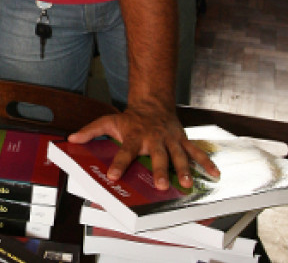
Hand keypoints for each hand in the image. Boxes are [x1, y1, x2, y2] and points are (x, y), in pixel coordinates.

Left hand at [67, 97, 219, 189]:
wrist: (154, 103)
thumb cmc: (131, 118)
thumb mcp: (109, 121)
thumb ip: (91, 131)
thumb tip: (72, 139)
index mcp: (135, 136)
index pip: (125, 151)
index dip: (119, 163)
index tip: (113, 175)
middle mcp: (154, 139)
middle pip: (158, 155)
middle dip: (160, 170)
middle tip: (161, 185)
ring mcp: (170, 140)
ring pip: (179, 155)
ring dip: (184, 169)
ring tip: (187, 183)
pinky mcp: (182, 140)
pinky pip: (196, 152)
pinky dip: (207, 163)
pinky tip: (215, 175)